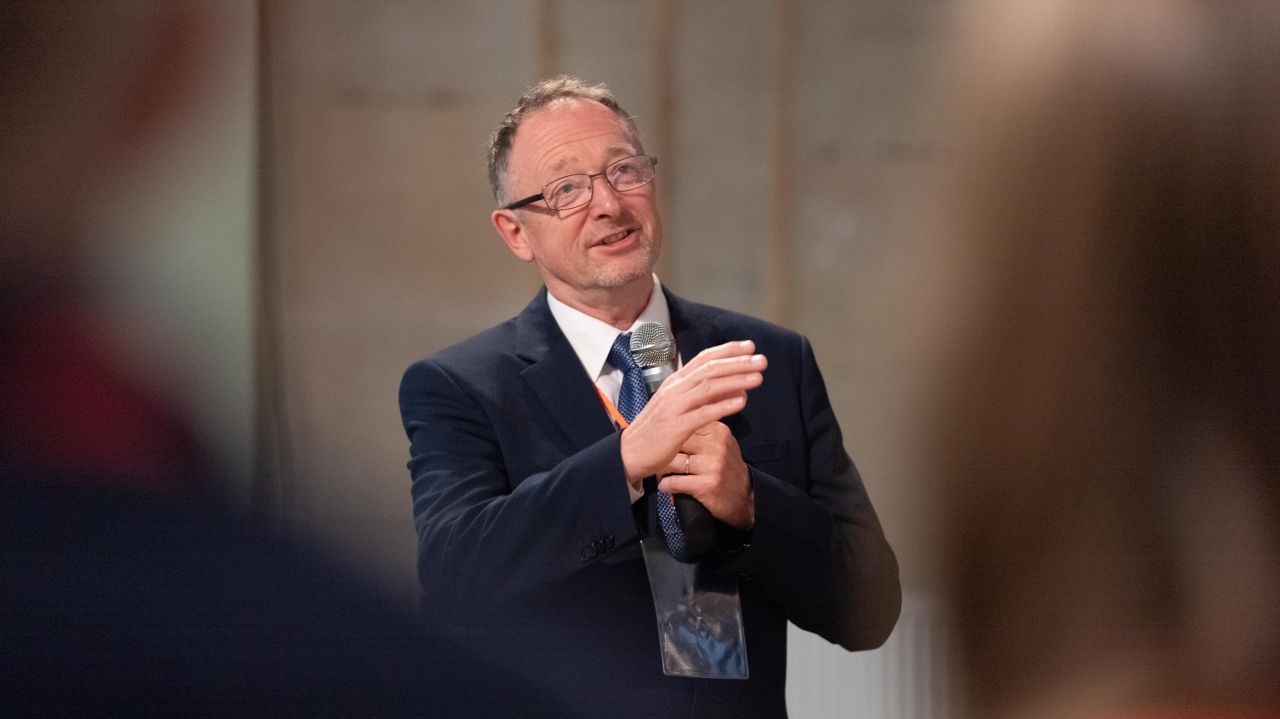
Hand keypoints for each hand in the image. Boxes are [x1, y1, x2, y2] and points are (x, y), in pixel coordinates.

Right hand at [619, 340, 765, 483]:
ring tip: (758, 377)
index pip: (704, 359)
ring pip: (709, 387)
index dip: (728, 350)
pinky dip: (723, 406)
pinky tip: (742, 402)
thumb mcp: (679, 406)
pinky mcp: (676, 427)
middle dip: (738, 363)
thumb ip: (704, 396)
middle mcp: (675, 390)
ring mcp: (675, 407)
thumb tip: (736, 387)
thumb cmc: (657, 430)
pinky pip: (704, 413)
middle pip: (710, 370)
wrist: (631, 453)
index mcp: (675, 382)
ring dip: (736, 380)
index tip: (750, 346)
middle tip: (762, 360)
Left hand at [658, 422, 754, 529]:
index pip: (685, 423)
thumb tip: (677, 416)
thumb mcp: (722, 442)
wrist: (745, 497)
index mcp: (718, 431)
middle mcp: (716, 445)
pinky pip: (674, 482)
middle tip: (656, 457)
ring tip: (660, 472)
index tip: (661, 440)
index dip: (669, 433)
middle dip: (662, 451)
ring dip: (661, 469)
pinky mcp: (707, 484)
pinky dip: (665, 485)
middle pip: (675, 441)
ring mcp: (712, 465)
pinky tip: (666, 485)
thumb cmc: (727, 467)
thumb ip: (703, 428)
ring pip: (672, 462)